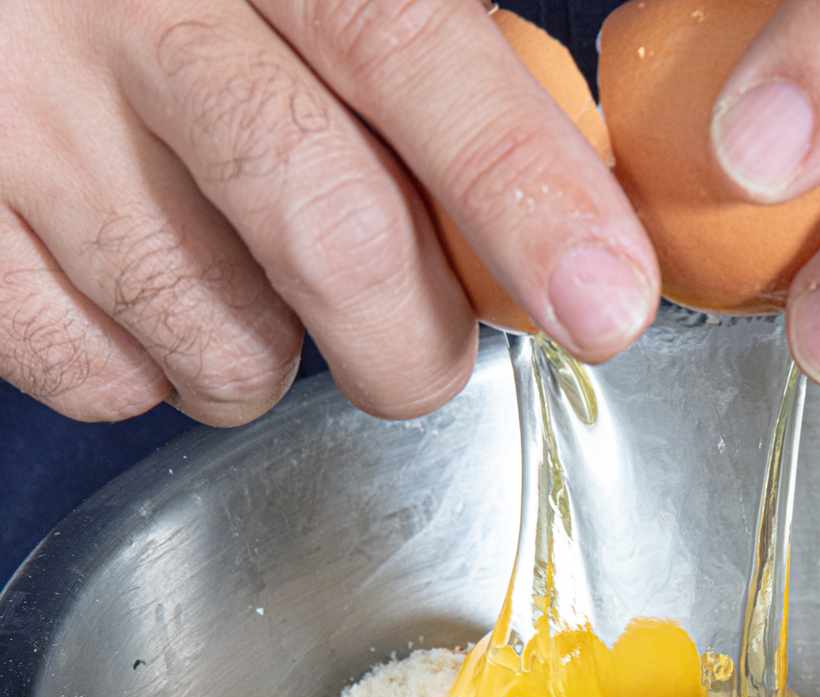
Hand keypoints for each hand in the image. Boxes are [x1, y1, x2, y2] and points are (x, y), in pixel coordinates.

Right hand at [0, 0, 658, 424]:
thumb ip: (421, 52)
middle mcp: (133, 15)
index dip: (522, 191)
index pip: (413, 58)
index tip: (604, 302)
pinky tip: (153, 296)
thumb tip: (563, 192)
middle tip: (425, 356)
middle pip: (330, 233)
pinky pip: (102, 379)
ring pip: (220, 337)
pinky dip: (157, 374)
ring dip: (273, 363)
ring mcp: (22, 122)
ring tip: (253, 290)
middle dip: (414, 347)